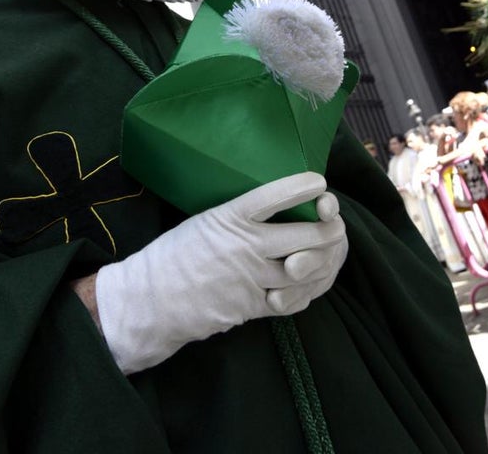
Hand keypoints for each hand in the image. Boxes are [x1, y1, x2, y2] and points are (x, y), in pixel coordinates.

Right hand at [94, 172, 346, 373]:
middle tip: (337, 223)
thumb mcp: (205, 220)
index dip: (299, 188)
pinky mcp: (252, 306)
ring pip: (303, 269)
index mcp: (229, 218)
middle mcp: (245, 246)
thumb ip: (239, 215)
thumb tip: (275, 206)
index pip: (272, 197)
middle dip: (328, 229)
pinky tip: (312, 279)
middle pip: (302, 236)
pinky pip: (291, 298)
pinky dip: (305, 289)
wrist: (151, 300)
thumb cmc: (175, 255)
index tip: (319, 182)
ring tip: (332, 251)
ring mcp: (251, 278)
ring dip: (323, 260)